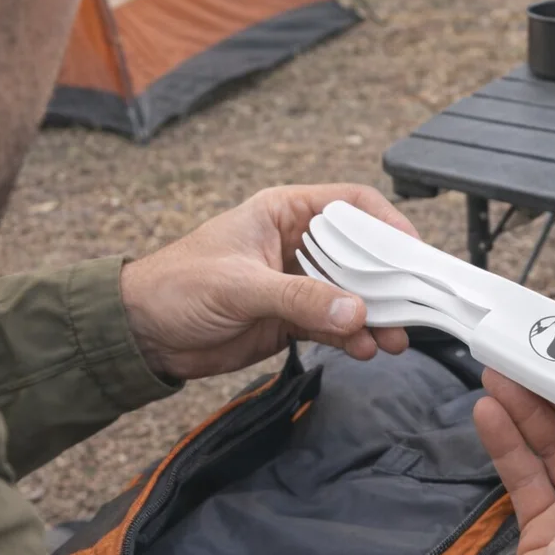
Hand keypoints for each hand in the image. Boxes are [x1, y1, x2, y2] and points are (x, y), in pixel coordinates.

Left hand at [120, 184, 418, 380]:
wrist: (142, 334)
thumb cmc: (177, 286)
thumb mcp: (240, 286)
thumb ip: (299, 298)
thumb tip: (355, 312)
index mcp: (283, 213)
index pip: (350, 205)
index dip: (386, 223)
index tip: (412, 251)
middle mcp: (295, 244)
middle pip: (360, 254)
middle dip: (387, 281)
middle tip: (412, 306)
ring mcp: (295, 284)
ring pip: (350, 294)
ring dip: (374, 316)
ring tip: (392, 339)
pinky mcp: (290, 319)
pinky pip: (333, 325)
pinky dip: (351, 337)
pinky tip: (363, 349)